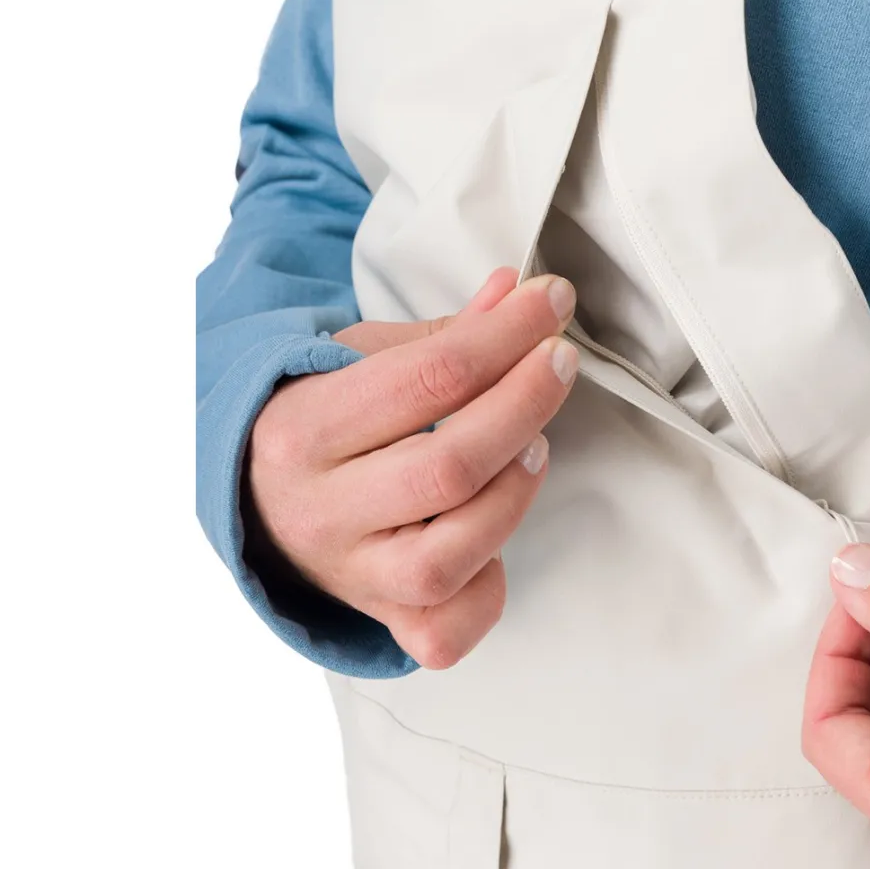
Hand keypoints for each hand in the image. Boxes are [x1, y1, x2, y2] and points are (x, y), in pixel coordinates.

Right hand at [245, 267, 579, 669]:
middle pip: (449, 467)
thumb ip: (443, 334)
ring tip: (536, 445)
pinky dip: (487, 588)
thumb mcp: (357, 359)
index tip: (551, 301)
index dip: (507, 335)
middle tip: (561, 361)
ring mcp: (349, 575)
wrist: (253, 502)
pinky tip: (497, 536)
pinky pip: (444, 629)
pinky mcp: (380, 618)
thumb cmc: (319, 418)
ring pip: (450, 556)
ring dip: (513, 493)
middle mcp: (319, 511)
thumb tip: (517, 294)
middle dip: (525, 403)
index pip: (430, 377)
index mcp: (303, 428)